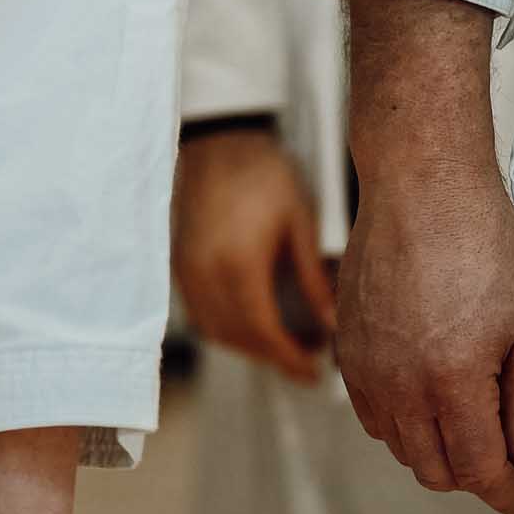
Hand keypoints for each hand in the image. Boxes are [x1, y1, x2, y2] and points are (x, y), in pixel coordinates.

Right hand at [173, 126, 335, 381]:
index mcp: (239, 265)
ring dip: (248, 345)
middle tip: (308, 359)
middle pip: (238, 338)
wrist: (219, 141)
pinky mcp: (180, 262)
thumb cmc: (264, 174)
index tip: (315, 372)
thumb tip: (333, 323)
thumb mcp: (301, 223)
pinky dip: (225, 327)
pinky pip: (199, 312)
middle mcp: (206, 273)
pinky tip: (249, 320)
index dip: (291, 359)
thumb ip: (315, 280)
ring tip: (282, 342)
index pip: (264, 332)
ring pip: (215, 329)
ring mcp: (188, 269)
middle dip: (273, 357)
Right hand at [338, 140, 513, 513]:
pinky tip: (430, 394)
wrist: (420, 184)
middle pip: (434, 470)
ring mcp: (364, 364)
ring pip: (399, 446)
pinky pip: (370, 411)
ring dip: (437, 450)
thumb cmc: (481, 243)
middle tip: (512, 459)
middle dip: (478, 476)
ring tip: (473, 423)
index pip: (481, 472)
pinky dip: (401, 420)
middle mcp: (397, 381)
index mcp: (450, 379)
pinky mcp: (346, 343)